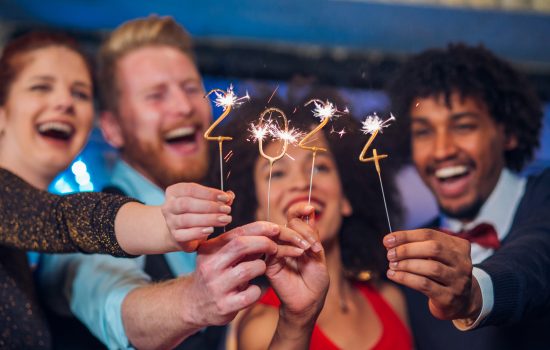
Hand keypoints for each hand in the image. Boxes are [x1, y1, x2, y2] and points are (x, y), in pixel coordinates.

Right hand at [162, 182, 234, 251]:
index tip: (225, 197)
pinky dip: (199, 232)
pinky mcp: (175, 236)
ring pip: (187, 219)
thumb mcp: (205, 202)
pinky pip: (185, 234)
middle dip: (209, 206)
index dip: (209, 193)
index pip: (191, 189)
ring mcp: (170, 222)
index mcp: (175, 192)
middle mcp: (169, 206)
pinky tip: (211, 230)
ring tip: (224, 219)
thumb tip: (230, 196)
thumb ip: (217, 198)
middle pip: (187, 204)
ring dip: (208, 219)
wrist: (180, 232)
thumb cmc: (195, 213)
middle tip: (226, 209)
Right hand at [181, 220, 311, 327]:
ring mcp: (216, 286)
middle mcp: (210, 266)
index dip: (260, 228)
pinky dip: (258, 290)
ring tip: (260, 269)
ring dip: (261, 267)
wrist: (195, 305)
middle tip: (275, 247)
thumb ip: (240, 245)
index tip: (276, 228)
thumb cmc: (216, 274)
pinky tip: (254, 289)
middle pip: (241, 245)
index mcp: (210, 249)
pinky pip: (251, 294)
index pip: (237, 232)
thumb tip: (268, 231)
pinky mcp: (224, 306)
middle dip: (263, 243)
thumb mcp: (220, 256)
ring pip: (247, 269)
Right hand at [266, 204, 328, 323]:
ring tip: (309, 250)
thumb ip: (312, 235)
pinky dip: (288, 248)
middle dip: (303, 230)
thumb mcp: (318, 255)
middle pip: (288, 223)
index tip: (310, 208)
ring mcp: (275, 251)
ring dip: (296, 237)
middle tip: (314, 245)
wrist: (309, 302)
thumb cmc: (315, 281)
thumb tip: (310, 211)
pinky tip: (299, 255)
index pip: (293, 217)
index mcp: (296, 238)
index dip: (299, 209)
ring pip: (279, 233)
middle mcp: (284, 242)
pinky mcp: (269, 263)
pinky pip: (275, 248)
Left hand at [383, 229, 480, 319]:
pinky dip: (406, 278)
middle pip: (433, 248)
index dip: (406, 235)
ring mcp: (458, 280)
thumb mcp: (436, 257)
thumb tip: (391, 242)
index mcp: (458, 246)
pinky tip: (394, 276)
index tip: (388, 240)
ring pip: (431, 267)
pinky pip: (425, 284)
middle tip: (390, 254)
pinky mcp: (449, 297)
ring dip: (406, 264)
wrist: (462, 302)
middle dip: (407, 250)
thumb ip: (418, 247)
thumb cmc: (442, 274)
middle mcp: (462, 262)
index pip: (430, 234)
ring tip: (392, 265)